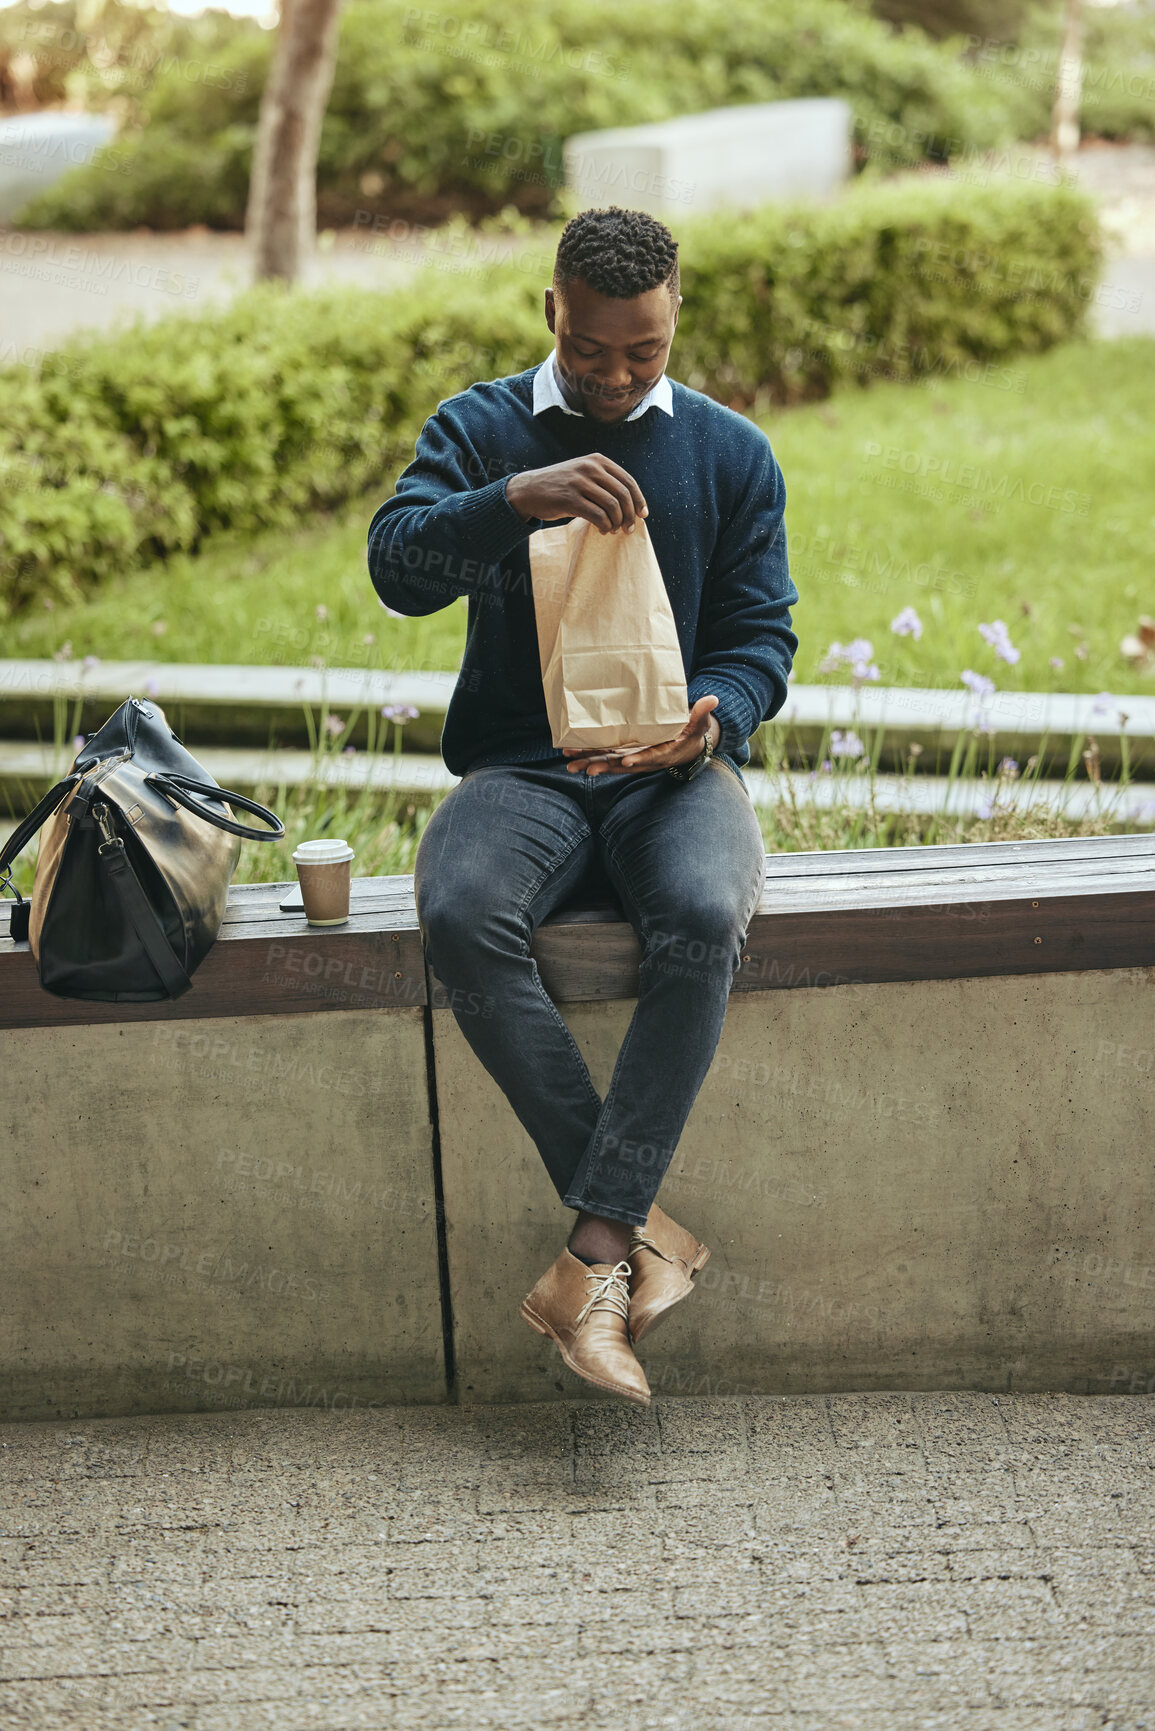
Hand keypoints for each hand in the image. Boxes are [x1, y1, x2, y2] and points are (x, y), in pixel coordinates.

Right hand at [506, 455, 647, 534]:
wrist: (529, 490)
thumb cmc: (560, 486)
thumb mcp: (583, 474)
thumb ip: (604, 481)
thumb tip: (632, 503)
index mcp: (597, 460)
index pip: (628, 481)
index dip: (638, 500)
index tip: (643, 514)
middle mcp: (590, 468)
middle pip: (623, 494)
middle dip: (630, 515)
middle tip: (629, 528)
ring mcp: (579, 483)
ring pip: (612, 506)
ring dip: (618, 523)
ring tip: (614, 530)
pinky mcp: (570, 499)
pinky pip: (598, 516)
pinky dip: (606, 527)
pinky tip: (603, 531)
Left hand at [563, 697, 719, 775]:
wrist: (685, 747)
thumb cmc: (691, 732)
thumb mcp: (698, 722)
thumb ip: (701, 712)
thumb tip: (713, 699)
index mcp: (664, 752)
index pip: (652, 757)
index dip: (640, 760)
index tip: (627, 762)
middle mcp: (645, 759)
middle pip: (623, 765)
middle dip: (605, 766)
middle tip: (587, 768)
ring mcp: (633, 758)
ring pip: (609, 763)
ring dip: (590, 763)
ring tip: (570, 764)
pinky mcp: (624, 754)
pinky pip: (604, 757)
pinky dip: (589, 756)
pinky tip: (571, 755)